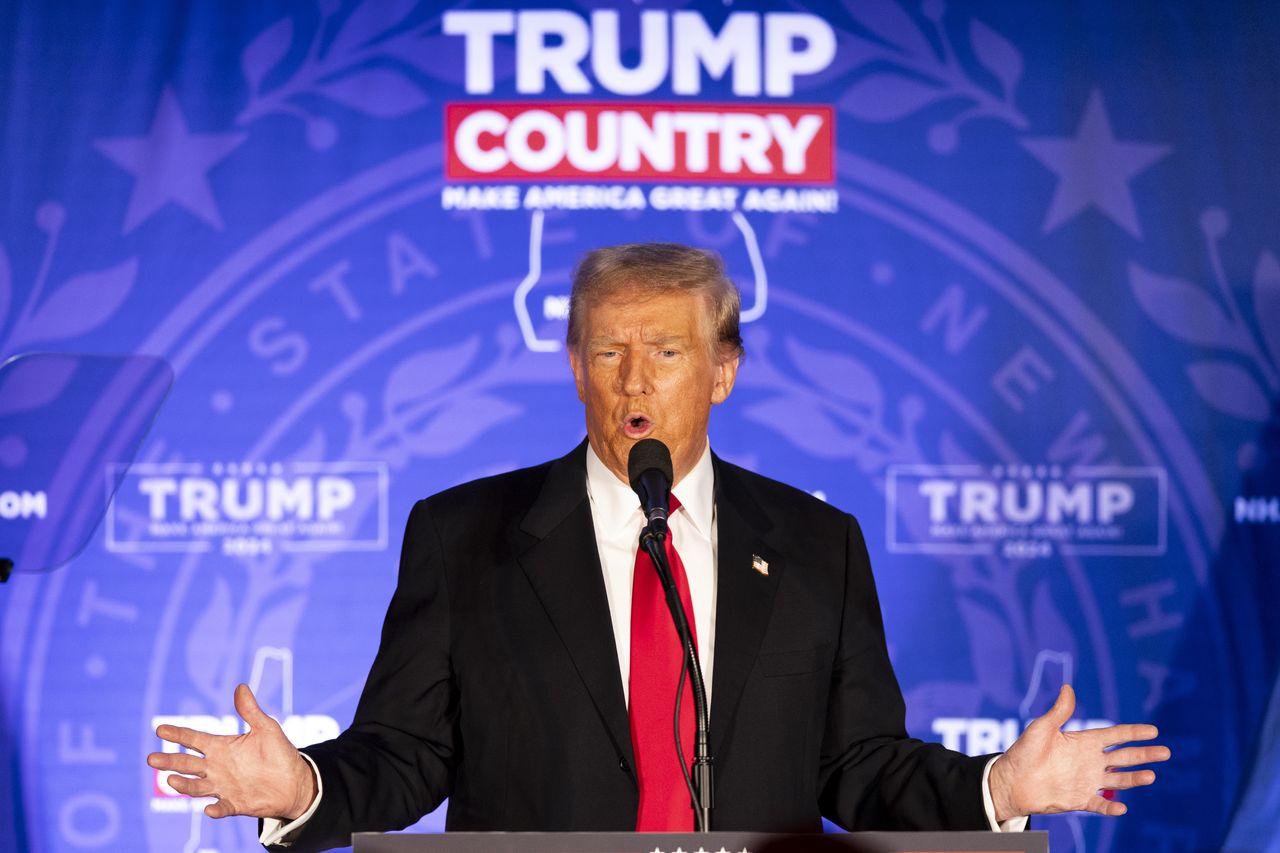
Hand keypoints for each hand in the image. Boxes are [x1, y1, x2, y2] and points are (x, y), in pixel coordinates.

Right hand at [147, 683, 316, 819]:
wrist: (294, 781)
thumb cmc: (278, 753)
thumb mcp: (266, 728)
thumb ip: (250, 711)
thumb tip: (240, 686)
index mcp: (222, 747)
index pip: (194, 739)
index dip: (178, 734)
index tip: (159, 729)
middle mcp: (217, 767)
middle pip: (187, 764)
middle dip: (170, 761)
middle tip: (152, 758)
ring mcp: (224, 787)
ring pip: (197, 787)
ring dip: (185, 785)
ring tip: (172, 780)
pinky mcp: (235, 804)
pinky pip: (222, 807)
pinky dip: (215, 809)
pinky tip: (209, 808)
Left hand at [988, 684, 1170, 821]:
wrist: (1011, 780)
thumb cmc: (1024, 751)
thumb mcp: (1041, 728)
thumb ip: (1059, 712)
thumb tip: (1068, 687)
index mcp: (1083, 742)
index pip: (1115, 736)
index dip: (1133, 733)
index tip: (1154, 731)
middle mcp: (1089, 761)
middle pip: (1124, 757)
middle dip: (1144, 754)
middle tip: (1165, 752)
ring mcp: (1086, 781)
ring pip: (1118, 781)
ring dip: (1134, 779)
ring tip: (1151, 775)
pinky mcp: (1079, 800)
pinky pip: (1100, 804)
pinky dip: (1112, 807)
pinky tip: (1123, 807)